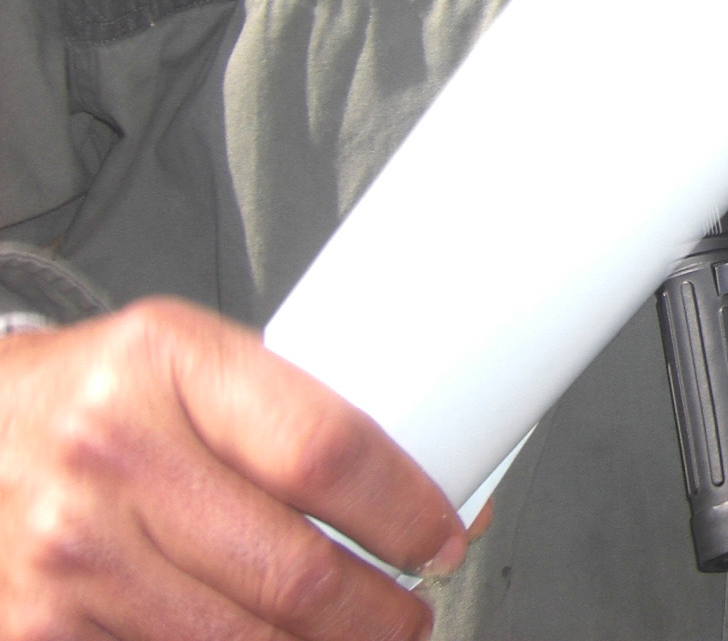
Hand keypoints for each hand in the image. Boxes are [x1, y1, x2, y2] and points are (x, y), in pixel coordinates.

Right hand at [0, 297, 469, 638]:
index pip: (325, 451)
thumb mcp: (197, 360)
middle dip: (378, 613)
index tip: (442, 539)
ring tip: (350, 634)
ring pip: (238, 640)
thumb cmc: (101, 395)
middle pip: (293, 571)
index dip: (404, 511)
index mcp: (169, 362)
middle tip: (409, 614)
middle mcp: (110, 454)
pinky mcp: (36, 628)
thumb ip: (301, 416)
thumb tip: (434, 489)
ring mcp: (67, 551)